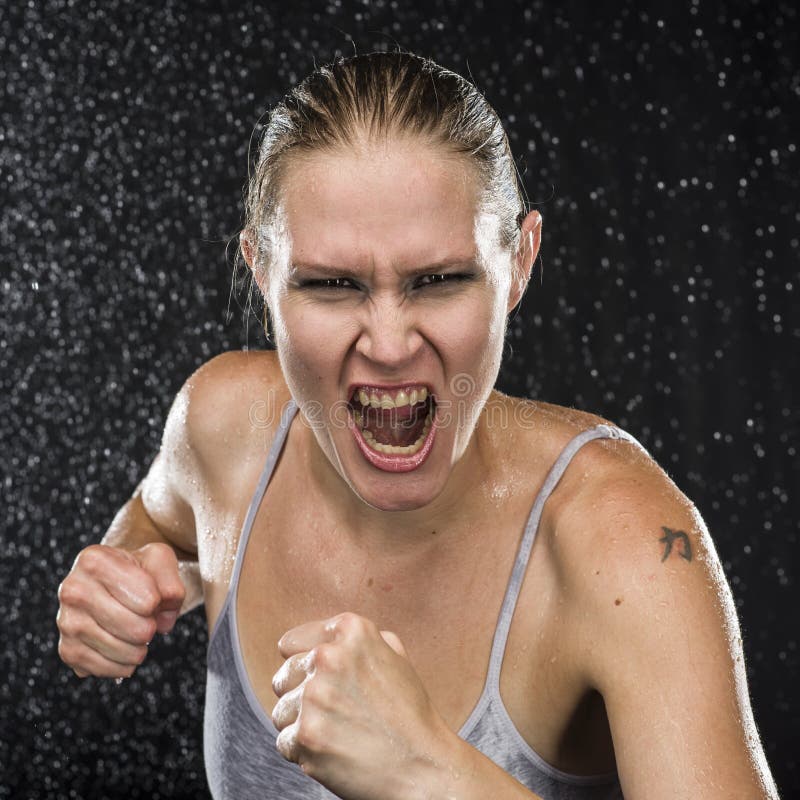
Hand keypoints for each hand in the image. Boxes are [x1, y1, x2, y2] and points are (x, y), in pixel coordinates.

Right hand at [56, 542, 184, 678]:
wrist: (110, 581)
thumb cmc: (137, 569)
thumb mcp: (159, 559)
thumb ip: (171, 584)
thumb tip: (162, 621)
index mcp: (94, 560)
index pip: (148, 599)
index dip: (158, 601)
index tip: (150, 593)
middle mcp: (72, 590)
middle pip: (137, 629)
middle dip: (150, 627)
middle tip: (146, 618)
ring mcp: (66, 622)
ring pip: (123, 651)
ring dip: (139, 648)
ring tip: (136, 634)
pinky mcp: (67, 650)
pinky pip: (106, 669)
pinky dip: (123, 665)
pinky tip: (124, 649)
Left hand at [272, 612, 456, 799]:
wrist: (423, 765)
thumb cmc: (409, 712)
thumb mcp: (394, 655)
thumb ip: (357, 639)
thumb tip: (324, 637)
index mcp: (350, 630)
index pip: (291, 642)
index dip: (306, 664)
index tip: (323, 680)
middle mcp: (328, 656)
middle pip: (284, 675)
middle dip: (301, 694)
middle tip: (335, 711)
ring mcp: (315, 696)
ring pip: (281, 710)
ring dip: (301, 724)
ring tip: (336, 732)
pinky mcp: (306, 735)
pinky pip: (284, 742)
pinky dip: (304, 751)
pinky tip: (334, 750)